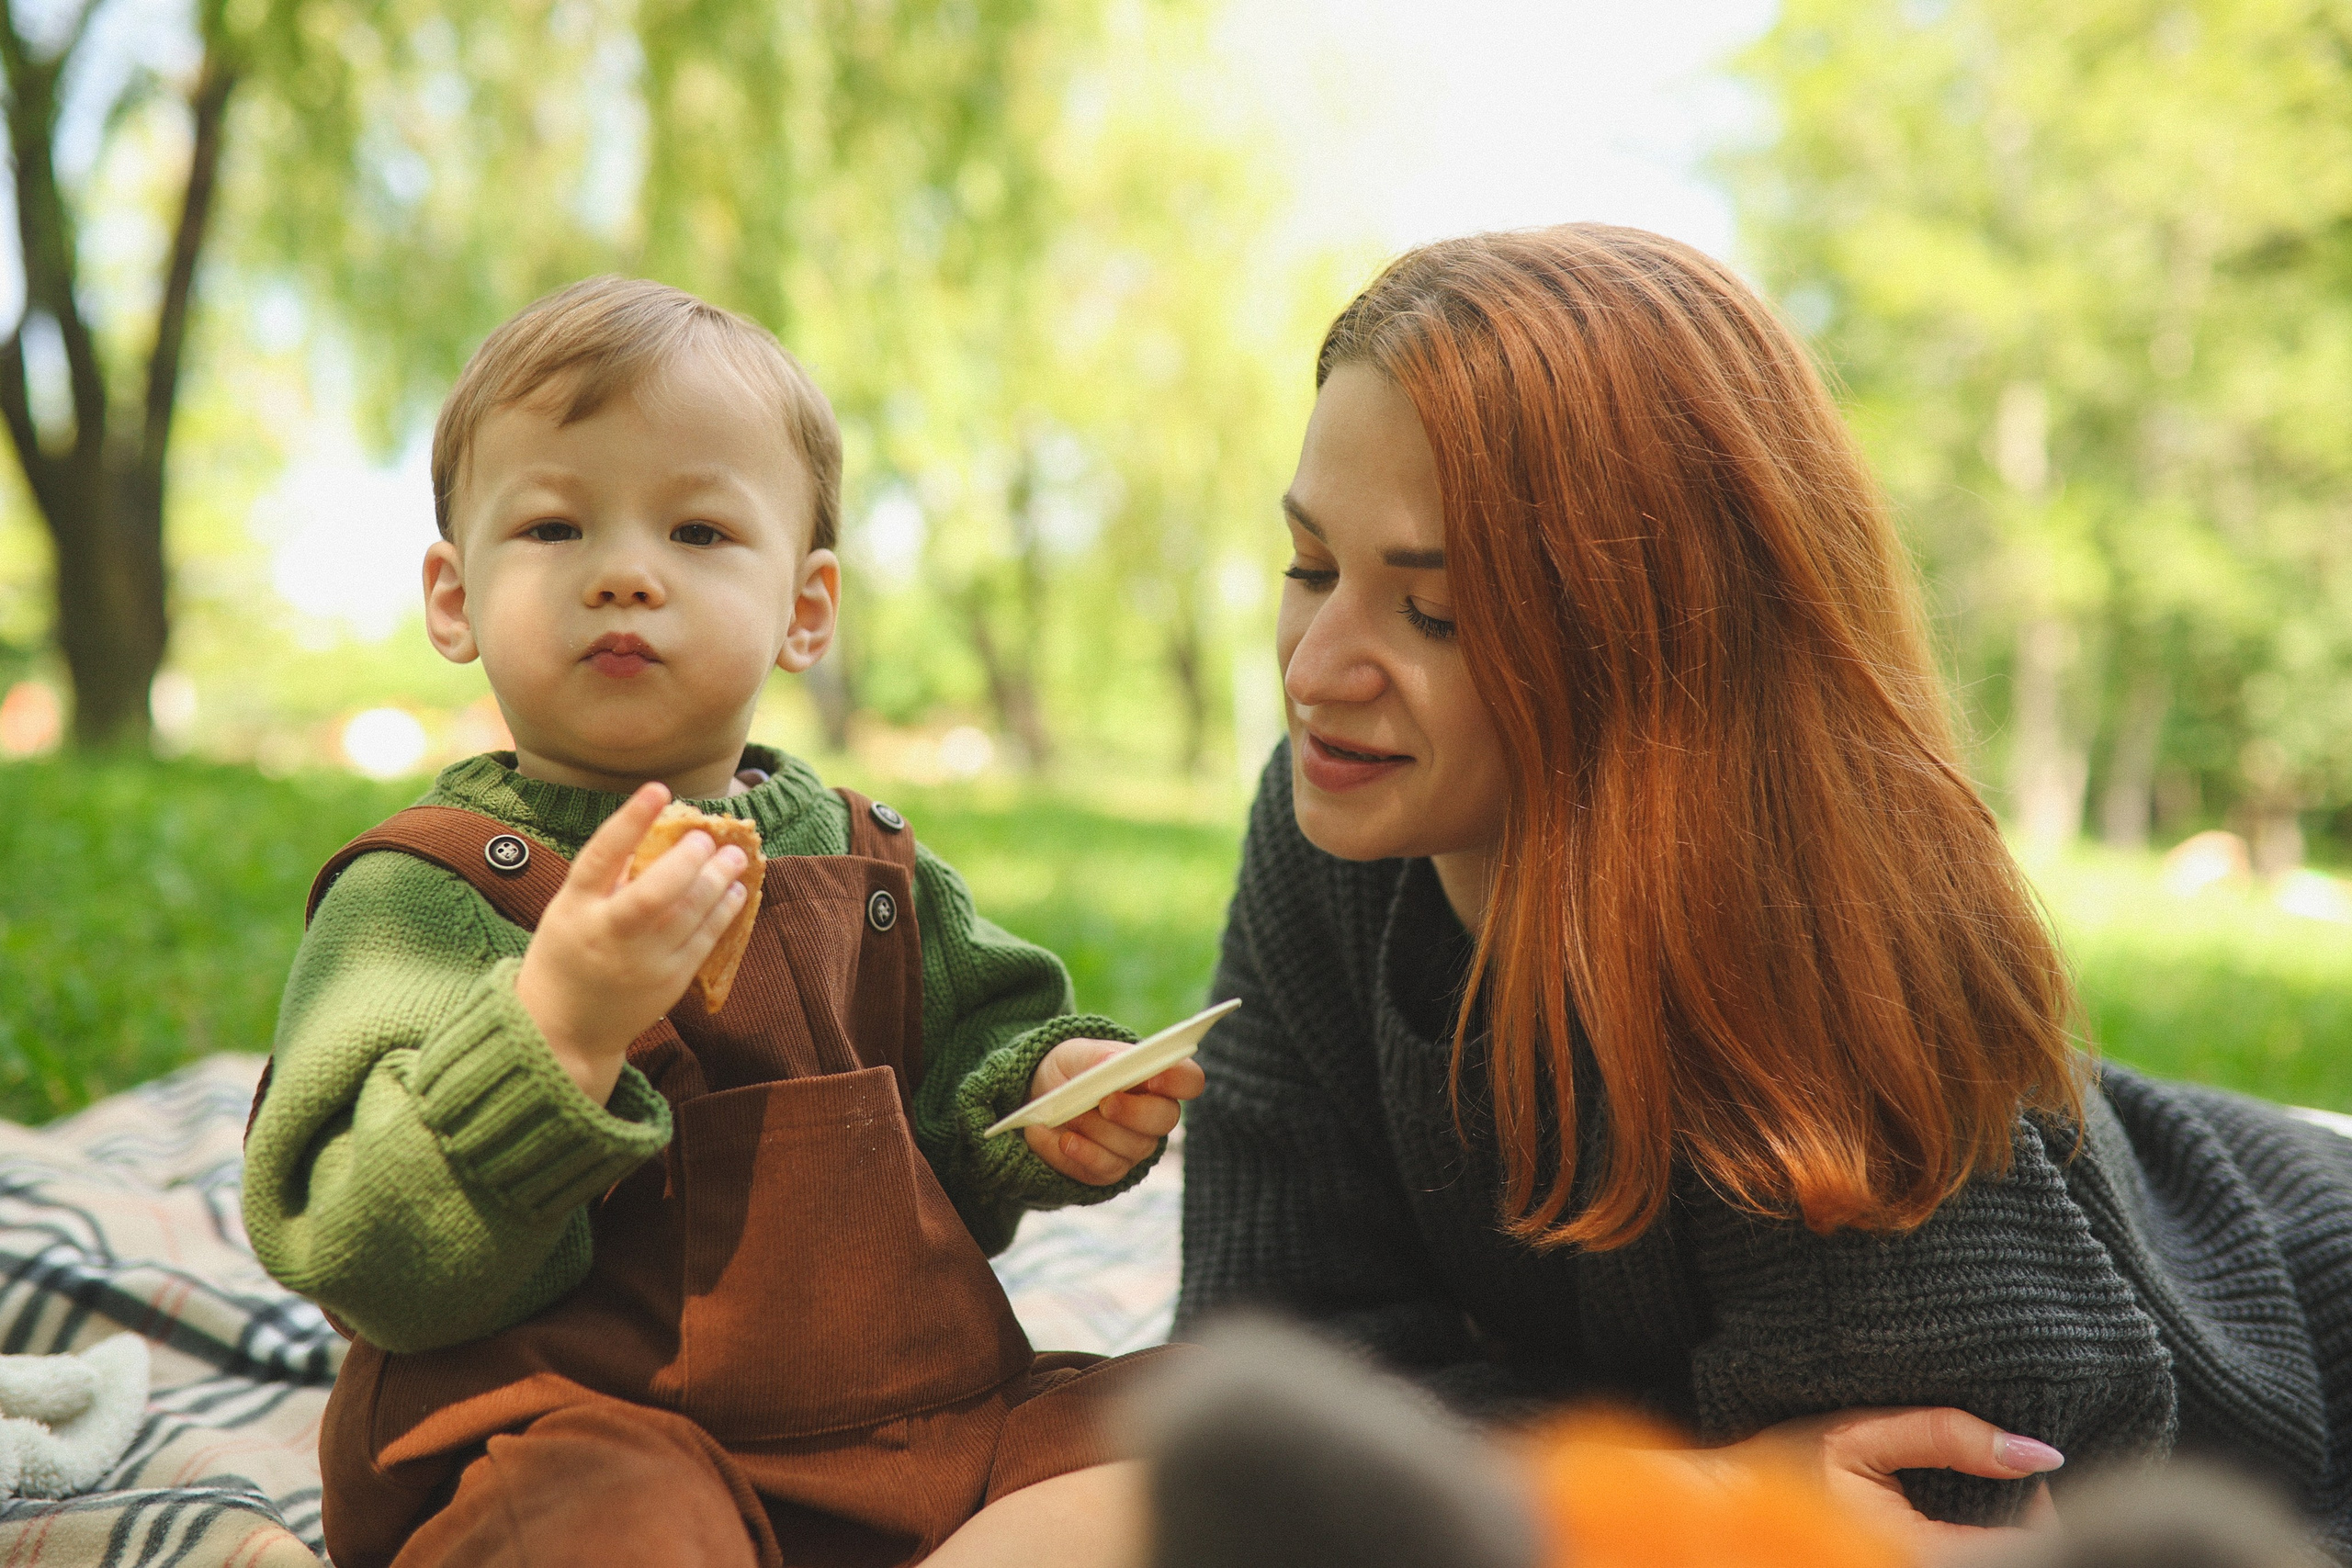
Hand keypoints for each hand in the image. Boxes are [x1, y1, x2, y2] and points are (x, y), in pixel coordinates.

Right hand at [514, 782, 751, 1104]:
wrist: (563, 1030)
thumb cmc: (566, 955)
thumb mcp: (567, 911)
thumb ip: (605, 876)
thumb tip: (651, 831)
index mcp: (574, 909)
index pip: (600, 857)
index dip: (630, 821)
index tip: (658, 788)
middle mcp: (608, 936)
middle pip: (654, 894)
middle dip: (687, 861)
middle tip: (708, 836)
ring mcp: (641, 963)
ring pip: (687, 916)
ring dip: (717, 882)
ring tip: (734, 857)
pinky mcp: (668, 983)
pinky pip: (703, 942)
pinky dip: (724, 913)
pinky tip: (736, 891)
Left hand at [1022, 1038, 1204, 1184]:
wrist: (1041, 1100)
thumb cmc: (1072, 1070)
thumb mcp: (1077, 1053)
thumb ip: (1098, 1056)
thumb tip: (1112, 1063)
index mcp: (1156, 1077)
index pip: (1189, 1080)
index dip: (1178, 1081)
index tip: (1153, 1077)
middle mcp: (1155, 1113)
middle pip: (1166, 1118)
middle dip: (1134, 1112)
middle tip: (1105, 1102)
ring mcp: (1137, 1145)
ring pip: (1134, 1145)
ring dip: (1098, 1129)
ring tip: (1070, 1114)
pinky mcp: (1112, 1169)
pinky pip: (1108, 1168)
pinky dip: (1083, 1153)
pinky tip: (1065, 1140)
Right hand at [1703, 1406, 2061, 1559]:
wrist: (1727, 1509)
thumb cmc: (1785, 1467)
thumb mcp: (1861, 1432)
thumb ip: (1947, 1435)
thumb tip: (2039, 1453)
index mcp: (1918, 1555)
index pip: (2027, 1548)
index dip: (2037, 1507)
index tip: (2007, 1466)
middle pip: (2010, 1556)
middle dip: (2017, 1520)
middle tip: (1992, 1475)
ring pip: (1982, 1558)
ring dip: (1993, 1534)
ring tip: (1968, 1492)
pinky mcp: (1898, 1566)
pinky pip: (1954, 1557)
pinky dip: (1964, 1540)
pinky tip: (1943, 1514)